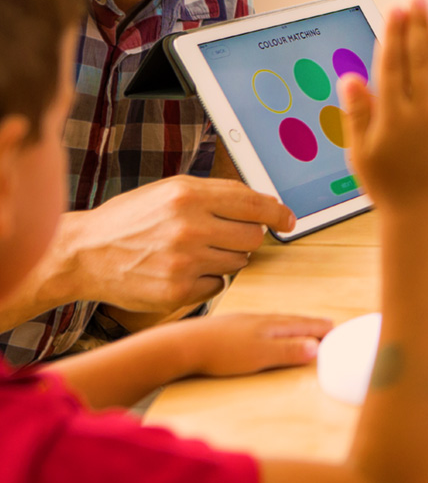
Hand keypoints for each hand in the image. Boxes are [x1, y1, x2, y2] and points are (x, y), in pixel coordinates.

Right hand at [50, 176, 294, 312]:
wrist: (85, 253)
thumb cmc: (131, 220)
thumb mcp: (170, 191)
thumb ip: (218, 195)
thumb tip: (267, 204)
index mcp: (188, 195)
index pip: (253, 204)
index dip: (277, 213)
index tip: (288, 220)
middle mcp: (188, 227)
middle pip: (252, 237)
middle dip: (244, 237)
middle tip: (221, 237)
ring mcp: (184, 262)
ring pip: (239, 262)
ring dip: (226, 259)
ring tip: (194, 252)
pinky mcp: (178, 291)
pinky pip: (219, 286)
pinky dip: (208, 280)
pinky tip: (183, 271)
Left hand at [171, 313, 332, 375]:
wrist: (182, 346)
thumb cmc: (220, 352)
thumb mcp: (260, 355)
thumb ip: (288, 351)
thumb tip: (315, 347)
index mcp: (270, 325)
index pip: (302, 325)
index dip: (319, 328)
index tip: (334, 328)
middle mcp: (258, 319)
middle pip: (290, 321)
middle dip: (309, 324)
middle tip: (325, 325)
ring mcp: (241, 323)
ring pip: (274, 322)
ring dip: (291, 325)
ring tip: (299, 327)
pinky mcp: (227, 329)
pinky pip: (259, 325)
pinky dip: (271, 329)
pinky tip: (264, 333)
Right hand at [338, 0, 427, 213]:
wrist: (422, 222)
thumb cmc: (387, 188)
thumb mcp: (361, 153)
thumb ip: (357, 113)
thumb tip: (350, 75)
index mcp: (392, 117)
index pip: (393, 66)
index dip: (395, 35)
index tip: (398, 8)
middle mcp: (421, 116)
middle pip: (422, 63)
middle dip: (421, 28)